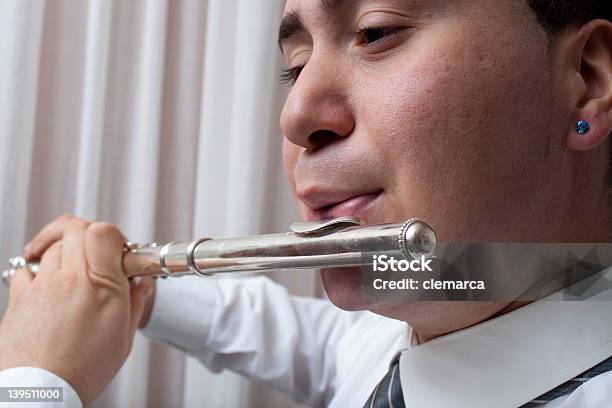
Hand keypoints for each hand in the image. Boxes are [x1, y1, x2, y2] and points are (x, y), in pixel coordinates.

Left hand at [0, 215, 154, 402]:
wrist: (36, 393)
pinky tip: (48, 283)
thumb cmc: (80, 370)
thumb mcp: (122, 338)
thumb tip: (142, 285)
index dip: (113, 236)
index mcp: (98, 285)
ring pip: (52, 246)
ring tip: (75, 270)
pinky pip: (26, 268)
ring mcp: (39, 285)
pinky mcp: (18, 297)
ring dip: (65, 251)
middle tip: (98, 254)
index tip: (119, 252)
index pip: (103, 232)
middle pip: (74, 229)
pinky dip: (38, 268)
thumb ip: (135, 304)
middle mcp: (66, 278)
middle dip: (88, 235)